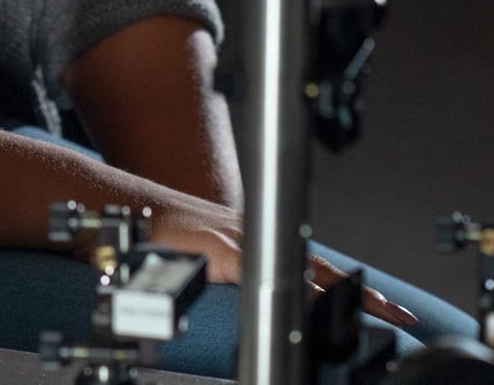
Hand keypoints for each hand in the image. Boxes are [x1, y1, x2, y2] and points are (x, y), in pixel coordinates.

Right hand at [144, 189, 418, 331]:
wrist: (128, 214)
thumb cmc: (163, 236)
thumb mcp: (209, 251)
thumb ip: (238, 269)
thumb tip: (264, 296)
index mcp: (254, 241)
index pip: (314, 265)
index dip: (350, 286)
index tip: (385, 306)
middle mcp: (253, 238)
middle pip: (319, 267)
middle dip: (361, 293)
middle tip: (399, 315)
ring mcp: (239, 244)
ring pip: (300, 269)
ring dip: (339, 294)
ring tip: (373, 312)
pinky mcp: (219, 251)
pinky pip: (263, 273)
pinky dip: (290, 286)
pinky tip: (311, 303)